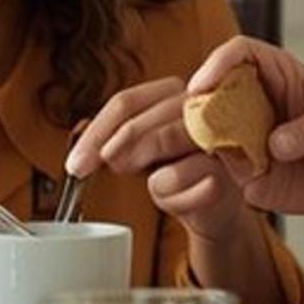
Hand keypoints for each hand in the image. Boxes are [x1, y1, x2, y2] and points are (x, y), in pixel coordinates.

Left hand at [70, 76, 258, 246]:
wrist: (215, 209)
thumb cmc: (178, 174)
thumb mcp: (139, 155)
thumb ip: (114, 142)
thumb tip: (80, 143)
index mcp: (172, 93)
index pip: (125, 102)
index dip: (96, 133)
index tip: (77, 163)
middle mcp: (196, 105)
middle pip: (145, 117)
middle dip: (117, 147)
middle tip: (108, 169)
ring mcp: (216, 133)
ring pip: (168, 137)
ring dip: (145, 165)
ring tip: (150, 182)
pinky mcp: (227, 167)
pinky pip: (189, 175)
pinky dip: (172, 195)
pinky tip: (177, 198)